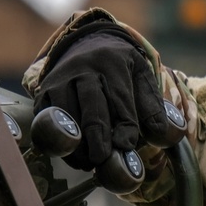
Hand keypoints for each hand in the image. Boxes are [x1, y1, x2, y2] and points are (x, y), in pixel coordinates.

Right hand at [34, 31, 169, 169]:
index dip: (125, 126)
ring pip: (66, 115)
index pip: (120, 99)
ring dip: (77, 143)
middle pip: (92, 107)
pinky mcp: (43, 91)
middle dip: (99, 137)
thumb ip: (153, 104)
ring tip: (89, 162)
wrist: (86, 43)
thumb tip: (162, 133)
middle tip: (103, 160)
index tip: (127, 145)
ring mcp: (60, 79)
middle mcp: (84, 69)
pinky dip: (58, 139)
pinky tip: (73, 154)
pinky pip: (47, 118)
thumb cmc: (120, 67)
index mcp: (114, 64)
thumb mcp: (142, 75)